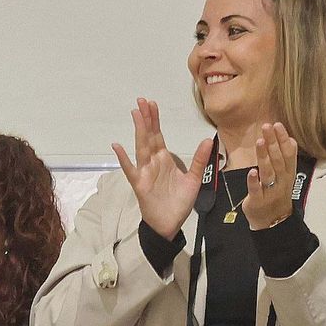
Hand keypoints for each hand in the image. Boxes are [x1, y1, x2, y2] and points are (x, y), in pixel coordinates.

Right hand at [111, 98, 209, 240]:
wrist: (170, 224)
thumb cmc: (178, 203)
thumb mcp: (193, 179)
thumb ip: (199, 160)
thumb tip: (208, 140)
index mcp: (164, 160)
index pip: (158, 135)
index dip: (155, 120)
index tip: (152, 104)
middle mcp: (153, 163)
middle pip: (148, 136)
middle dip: (146, 119)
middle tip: (141, 101)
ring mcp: (145, 172)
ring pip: (141, 147)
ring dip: (138, 131)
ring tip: (135, 114)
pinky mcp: (140, 184)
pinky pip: (130, 169)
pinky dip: (123, 159)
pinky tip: (117, 146)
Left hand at [243, 123, 296, 229]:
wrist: (273, 222)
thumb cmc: (277, 195)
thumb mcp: (286, 177)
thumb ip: (287, 159)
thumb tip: (290, 139)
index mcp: (288, 174)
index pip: (288, 154)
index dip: (283, 139)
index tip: (278, 125)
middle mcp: (281, 182)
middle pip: (278, 160)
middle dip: (273, 142)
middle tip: (267, 126)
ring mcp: (270, 192)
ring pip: (268, 173)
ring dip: (264, 157)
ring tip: (260, 142)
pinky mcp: (258, 201)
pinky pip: (256, 190)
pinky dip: (254, 181)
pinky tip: (251, 171)